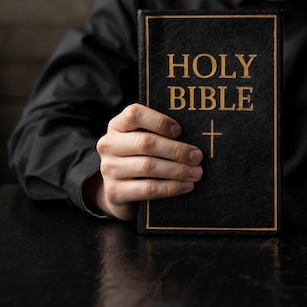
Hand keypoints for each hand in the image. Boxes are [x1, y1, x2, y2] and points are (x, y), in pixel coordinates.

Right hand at [84, 103, 202, 219]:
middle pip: (145, 143)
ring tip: (196, 172)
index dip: (159, 121)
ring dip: (177, 170)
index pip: (134, 114)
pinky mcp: (114, 192)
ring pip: (148, 167)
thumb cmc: (139, 158)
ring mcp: (108, 169)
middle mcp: (109, 145)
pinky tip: (186, 186)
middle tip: (197, 156)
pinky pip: (147, 189)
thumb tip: (194, 135)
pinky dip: (171, 187)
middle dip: (176, 150)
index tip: (180, 130)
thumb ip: (160, 134)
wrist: (118, 190)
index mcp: (117, 126)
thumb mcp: (143, 141)